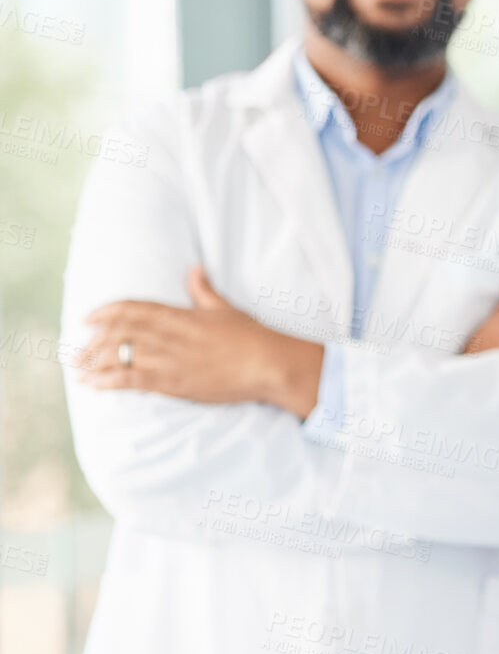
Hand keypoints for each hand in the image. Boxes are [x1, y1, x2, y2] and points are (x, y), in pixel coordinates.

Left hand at [77, 267, 322, 416]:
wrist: (268, 364)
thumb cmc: (251, 336)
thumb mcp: (225, 309)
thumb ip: (204, 290)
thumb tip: (195, 269)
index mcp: (179, 315)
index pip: (132, 309)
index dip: (105, 313)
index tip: (87, 319)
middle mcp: (168, 336)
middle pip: (119, 334)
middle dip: (93, 342)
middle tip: (76, 351)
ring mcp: (169, 359)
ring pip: (120, 356)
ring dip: (94, 363)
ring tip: (79, 370)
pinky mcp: (174, 382)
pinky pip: (132, 380)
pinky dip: (110, 381)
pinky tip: (95, 385)